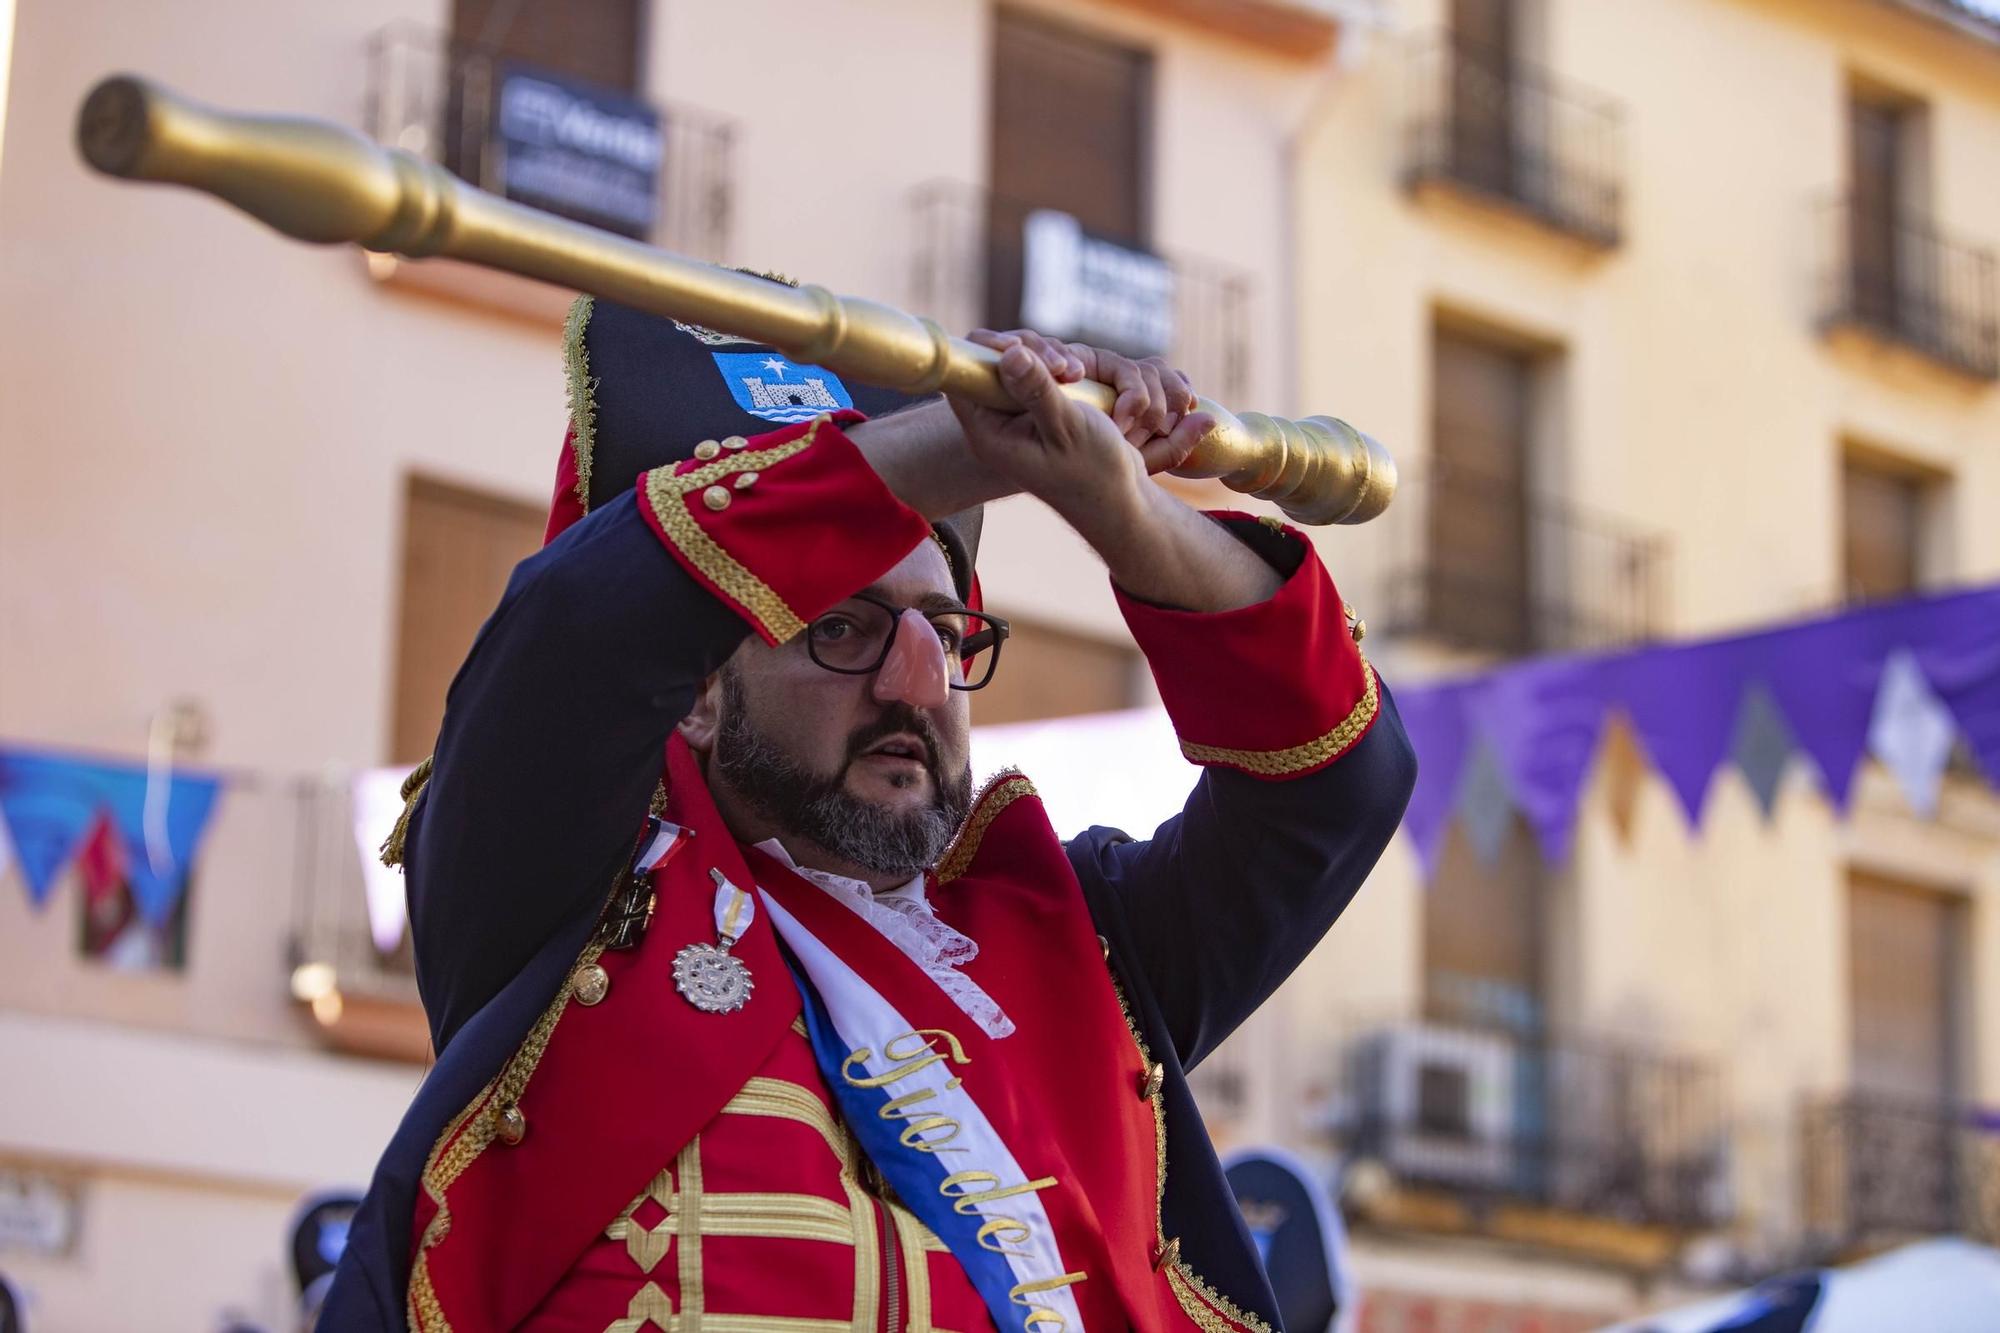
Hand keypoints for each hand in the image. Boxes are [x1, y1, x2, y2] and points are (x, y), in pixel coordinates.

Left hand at [947, 336, 1213, 535]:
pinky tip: (1080, 377)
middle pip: (989, 363)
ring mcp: (1015, 417)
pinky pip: (1035, 374)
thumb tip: (1009, 354)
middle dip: (1026, 352)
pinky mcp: (1035, 411)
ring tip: (1078, 374)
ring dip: (1046, 357)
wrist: (1120, 499)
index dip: (984, 352)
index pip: (963, 378)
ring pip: (1016, 363)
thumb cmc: (1095, 473)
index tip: (1020, 347)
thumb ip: (1037, 391)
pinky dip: (1056, 367)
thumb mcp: (1068, 428)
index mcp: (988, 434)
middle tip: (1063, 367)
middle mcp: (995, 425)